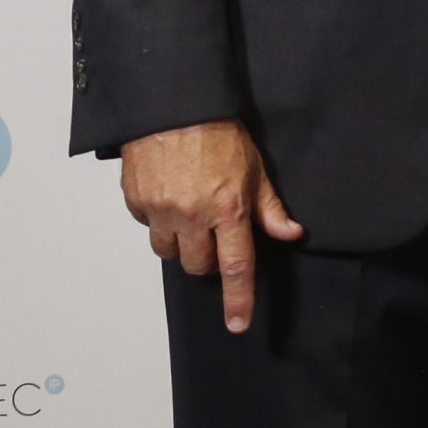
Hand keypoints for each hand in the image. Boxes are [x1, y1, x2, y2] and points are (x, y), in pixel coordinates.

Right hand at [119, 119, 304, 333]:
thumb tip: (290, 234)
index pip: (235, 266)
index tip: (238, 324)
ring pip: (169, 252)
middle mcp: (192, 214)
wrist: (173, 104)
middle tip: (214, 229)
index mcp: (227, 207)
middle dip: (208, 256)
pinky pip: (148, 227)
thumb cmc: (217, 131)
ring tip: (189, 211)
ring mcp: (160, 209)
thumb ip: (269, 207)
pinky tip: (169, 194)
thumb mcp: (254, 167)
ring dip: (181, 242)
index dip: (238, 299)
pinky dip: (159, 219)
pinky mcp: (136, 201)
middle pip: (199, 265)